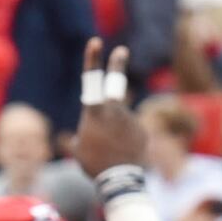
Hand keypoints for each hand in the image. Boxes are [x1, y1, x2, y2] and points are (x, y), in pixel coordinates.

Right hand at [70, 40, 141, 178]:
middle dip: (118, 64)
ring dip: (117, 133)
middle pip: (116, 82)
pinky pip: (131, 132)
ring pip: (121, 120)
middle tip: (122, 50)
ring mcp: (130, 118)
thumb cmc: (93, 164)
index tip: (95, 41)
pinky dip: (126, 142)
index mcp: (94, 112)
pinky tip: (124, 155)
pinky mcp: (142, 129)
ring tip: (113, 152)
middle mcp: (114, 110)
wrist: (120, 179)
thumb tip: (82, 137)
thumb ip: (82, 136)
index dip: (92, 59)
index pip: (91, 80)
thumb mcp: (79, 149)